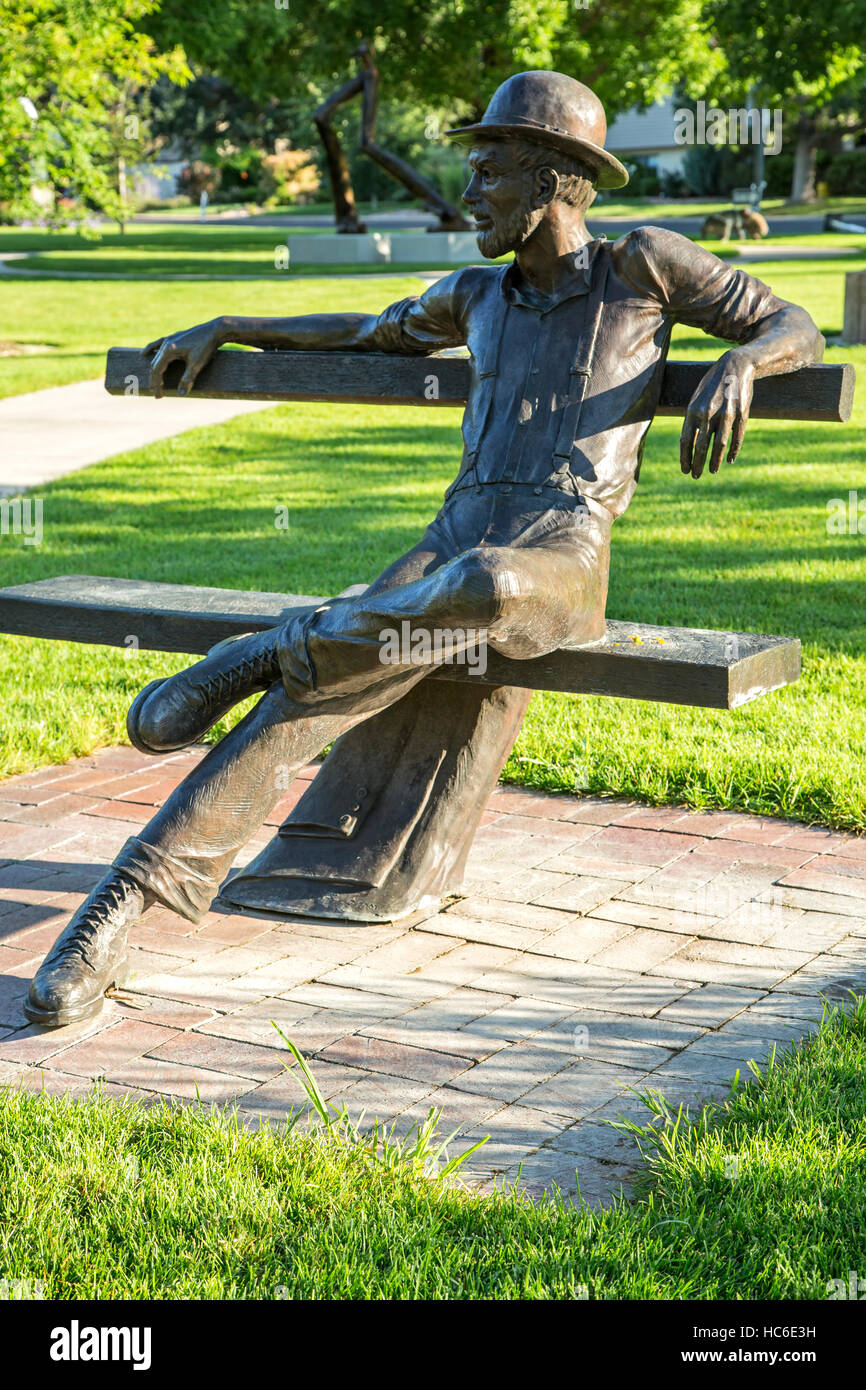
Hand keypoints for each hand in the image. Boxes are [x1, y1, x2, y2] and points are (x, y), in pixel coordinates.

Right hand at [143, 320, 221, 397]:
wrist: (216, 329)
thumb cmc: (206, 346)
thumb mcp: (197, 365)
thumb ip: (187, 379)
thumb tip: (181, 394)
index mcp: (169, 350)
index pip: (157, 370)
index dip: (156, 384)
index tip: (158, 396)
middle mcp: (166, 343)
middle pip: (154, 364)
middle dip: (154, 379)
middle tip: (156, 393)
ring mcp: (170, 339)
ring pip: (156, 356)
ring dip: (153, 368)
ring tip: (153, 380)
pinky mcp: (175, 337)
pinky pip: (158, 344)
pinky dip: (151, 350)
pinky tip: (144, 354)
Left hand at [679, 352, 755, 478]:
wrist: (736, 365)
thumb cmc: (713, 384)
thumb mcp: (697, 398)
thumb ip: (692, 418)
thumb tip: (688, 443)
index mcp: (693, 409)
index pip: (686, 440)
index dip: (685, 457)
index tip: (684, 470)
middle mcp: (708, 413)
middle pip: (701, 446)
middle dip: (698, 464)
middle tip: (695, 476)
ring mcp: (726, 413)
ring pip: (719, 444)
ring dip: (715, 461)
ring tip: (712, 471)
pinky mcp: (742, 413)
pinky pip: (737, 437)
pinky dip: (733, 450)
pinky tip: (729, 460)